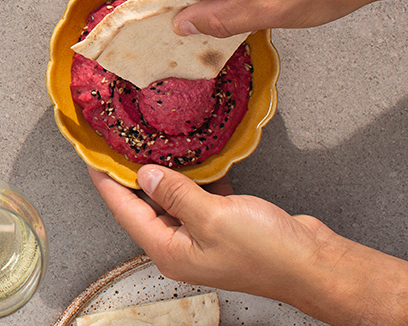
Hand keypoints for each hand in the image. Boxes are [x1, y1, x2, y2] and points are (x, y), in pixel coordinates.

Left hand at [88, 165, 407, 325]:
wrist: (315, 264)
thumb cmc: (266, 251)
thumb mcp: (211, 217)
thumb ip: (174, 193)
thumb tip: (145, 174)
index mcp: (168, 251)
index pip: (124, 210)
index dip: (106, 181)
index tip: (92, 156)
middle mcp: (181, 246)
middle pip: (145, 205)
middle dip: (133, 174)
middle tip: (120, 142)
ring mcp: (203, 237)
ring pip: (174, 199)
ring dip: (167, 173)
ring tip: (153, 142)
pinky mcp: (225, 226)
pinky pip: (201, 198)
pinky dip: (198, 178)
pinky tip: (197, 156)